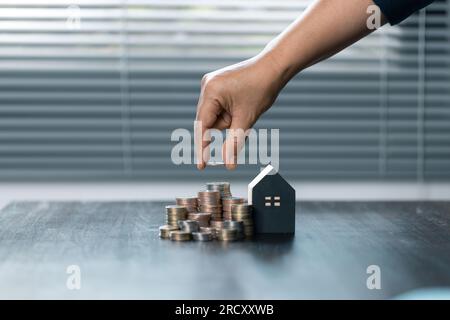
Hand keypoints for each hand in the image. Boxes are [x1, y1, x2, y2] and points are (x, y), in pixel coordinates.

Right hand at [195, 53, 284, 169]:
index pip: (202, 126)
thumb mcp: (247, 119)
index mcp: (210, 92)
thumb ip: (234, 143)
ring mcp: (210, 84)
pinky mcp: (216, 84)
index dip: (202, 147)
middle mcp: (206, 86)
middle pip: (208, 121)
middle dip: (225, 125)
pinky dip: (228, 112)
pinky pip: (217, 107)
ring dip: (229, 119)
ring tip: (244, 107)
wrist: (273, 67)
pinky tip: (240, 104)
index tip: (201, 166)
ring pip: (214, 115)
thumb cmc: (261, 89)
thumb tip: (228, 165)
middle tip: (242, 117)